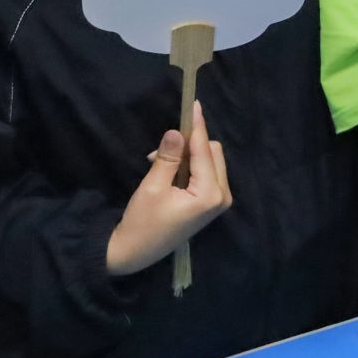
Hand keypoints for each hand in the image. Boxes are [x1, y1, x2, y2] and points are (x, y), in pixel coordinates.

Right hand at [106, 102, 232, 276]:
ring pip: (210, 161)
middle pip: (212, 153)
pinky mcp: (212, 204)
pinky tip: (168, 172)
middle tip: (158, 153)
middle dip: (188, 145)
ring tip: (158, 164)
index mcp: (210, 194)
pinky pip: (207, 173)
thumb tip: (176, 132)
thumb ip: (168, 158)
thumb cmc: (142, 222)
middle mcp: (222, 196)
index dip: (197, 127)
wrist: (136, 252)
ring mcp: (219, 201)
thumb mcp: (152, 187)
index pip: (205, 151)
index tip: (193, 104)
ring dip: (187, 156)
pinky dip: (190, 166)